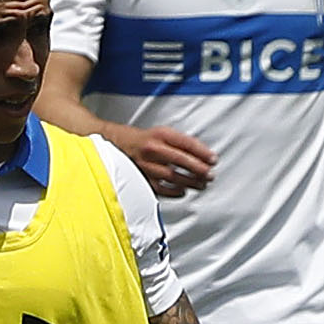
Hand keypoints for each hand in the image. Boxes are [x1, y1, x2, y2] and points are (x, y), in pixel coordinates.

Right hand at [101, 118, 222, 193]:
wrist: (110, 143)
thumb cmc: (138, 139)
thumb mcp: (158, 133)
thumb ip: (177, 142)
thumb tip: (200, 154)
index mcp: (159, 134)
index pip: (186, 143)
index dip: (203, 152)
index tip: (214, 159)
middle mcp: (152, 149)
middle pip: (181, 161)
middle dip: (199, 169)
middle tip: (210, 175)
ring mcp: (146, 165)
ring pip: (173, 176)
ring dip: (191, 182)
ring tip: (202, 184)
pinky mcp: (141, 178)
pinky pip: (162, 188)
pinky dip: (175, 191)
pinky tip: (183, 191)